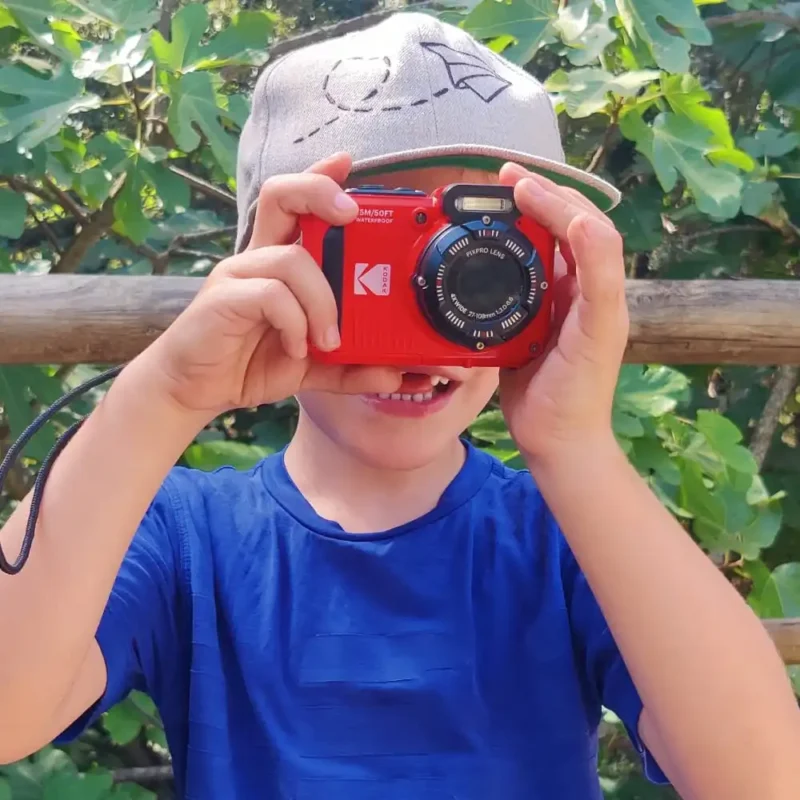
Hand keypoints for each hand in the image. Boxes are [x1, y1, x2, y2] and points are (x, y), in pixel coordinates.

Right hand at [142, 152, 402, 418]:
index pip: (298, 206)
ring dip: (323, 300)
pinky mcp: (223, 298)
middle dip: (319, 191)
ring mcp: (239, 275)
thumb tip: (400, 374)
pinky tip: (297, 349)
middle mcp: (259, 258)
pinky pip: (271, 294)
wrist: (196, 391)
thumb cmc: (251, 364)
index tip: (348, 162)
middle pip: (281, 196)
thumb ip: (354, 367)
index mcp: (281, 264)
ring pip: (292, 259)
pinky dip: (295, 322)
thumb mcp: (314, 368)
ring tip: (329, 341)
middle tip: (350, 213)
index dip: (321, 179)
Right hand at [497, 163, 628, 466]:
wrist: (554, 438)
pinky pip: (509, 280)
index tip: (516, 182)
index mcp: (596, 284)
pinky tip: (476, 252)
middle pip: (558, 227)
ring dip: (512, 220)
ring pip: (532, 249)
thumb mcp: (597, 331)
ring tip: (487, 202)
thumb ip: (599, 276)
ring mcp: (546, 305)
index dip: (552, 196)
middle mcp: (574, 288)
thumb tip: (581, 220)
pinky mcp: (520, 322)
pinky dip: (494, 257)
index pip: (581, 223)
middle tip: (501, 179)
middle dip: (533, 197)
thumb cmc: (580, 390)